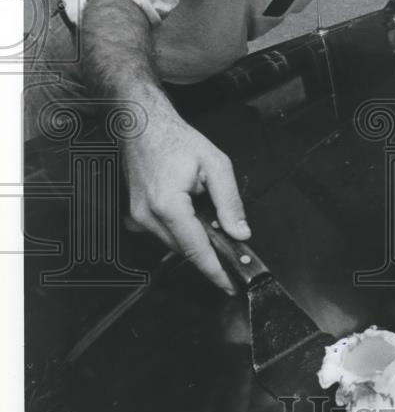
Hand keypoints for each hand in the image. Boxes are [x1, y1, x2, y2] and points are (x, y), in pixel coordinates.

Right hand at [124, 109, 249, 294]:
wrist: (142, 125)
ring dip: (196, 242)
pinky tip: (195, 219)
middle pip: (185, 250)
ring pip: (174, 244)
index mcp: (168, 205)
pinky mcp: (135, 215)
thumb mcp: (215, 165)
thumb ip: (230, 202)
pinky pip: (164, 234)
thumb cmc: (176, 139)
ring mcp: (137, 218)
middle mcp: (148, 216)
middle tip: (234, 257)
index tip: (230, 286)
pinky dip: (182, 233)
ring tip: (215, 230)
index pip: (196, 250)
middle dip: (210, 257)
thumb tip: (240, 233)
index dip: (216, 271)